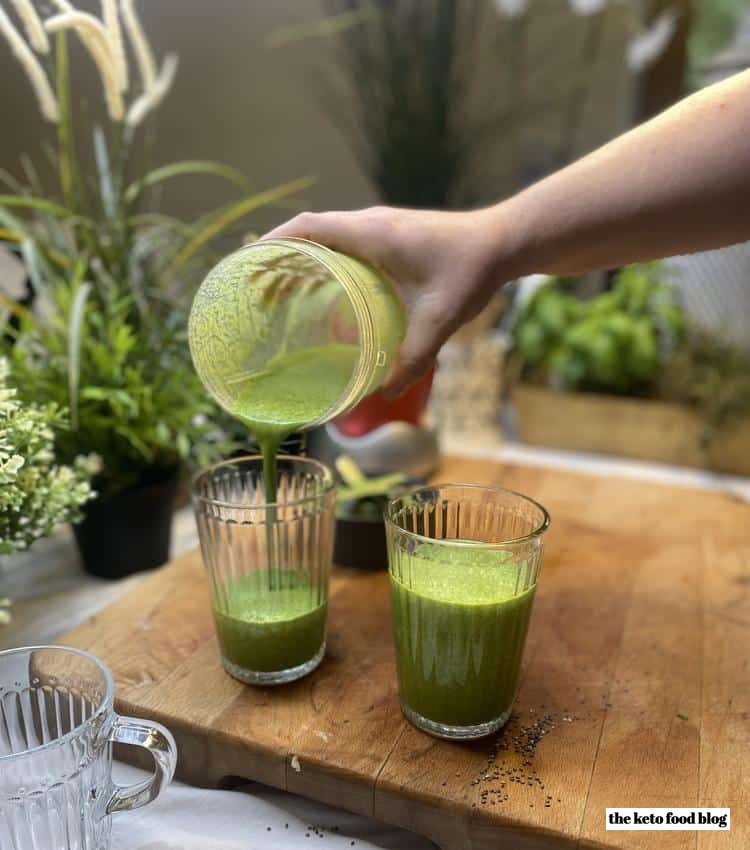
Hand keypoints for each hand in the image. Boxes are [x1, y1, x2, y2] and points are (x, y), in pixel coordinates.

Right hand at [263, 205, 512, 396]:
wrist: (504, 240)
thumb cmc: (472, 269)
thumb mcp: (440, 319)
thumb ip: (414, 358)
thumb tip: (386, 393)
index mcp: (373, 234)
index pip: (310, 227)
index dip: (275, 243)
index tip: (249, 262)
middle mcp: (371, 224)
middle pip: (310, 233)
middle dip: (280, 259)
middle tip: (258, 292)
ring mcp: (381, 228)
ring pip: (327, 237)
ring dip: (302, 260)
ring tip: (280, 292)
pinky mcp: (391, 236)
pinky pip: (346, 244)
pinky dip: (325, 262)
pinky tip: (324, 290)